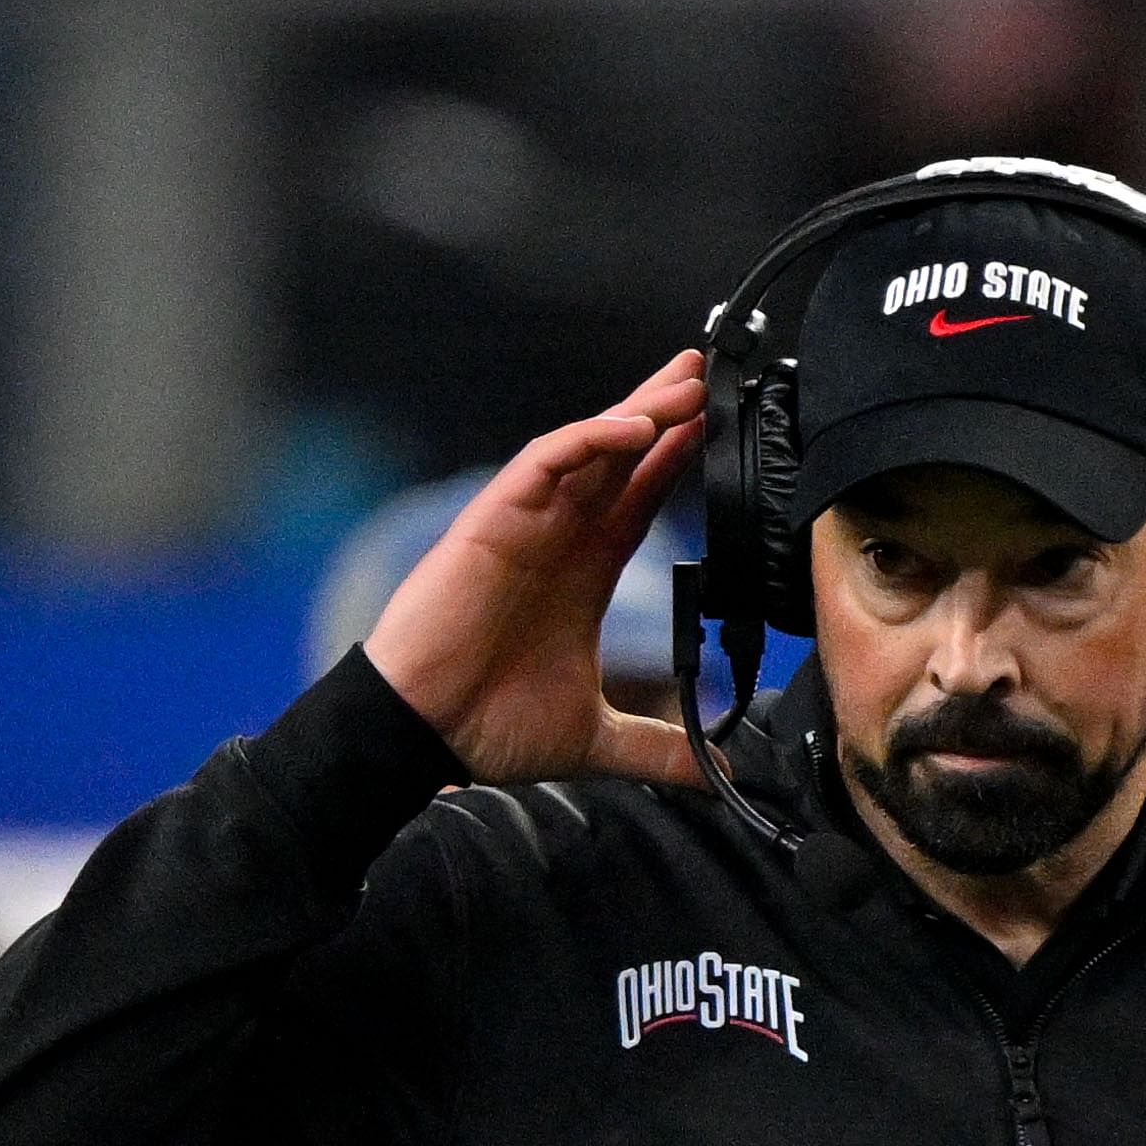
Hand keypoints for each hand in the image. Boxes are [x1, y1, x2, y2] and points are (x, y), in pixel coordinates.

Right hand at [364, 357, 714, 787]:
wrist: (425, 734)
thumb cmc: (487, 729)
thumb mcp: (596, 740)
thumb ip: (658, 748)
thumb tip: (720, 771)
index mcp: (582, 573)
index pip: (638, 501)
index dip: (676, 463)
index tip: (720, 430)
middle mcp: (557, 538)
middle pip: (618, 457)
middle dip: (664, 413)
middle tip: (710, 374)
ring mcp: (526, 523)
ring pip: (587, 447)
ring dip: (637, 412)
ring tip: (686, 384)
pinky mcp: (493, 519)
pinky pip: (545, 461)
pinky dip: (588, 439)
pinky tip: (634, 427)